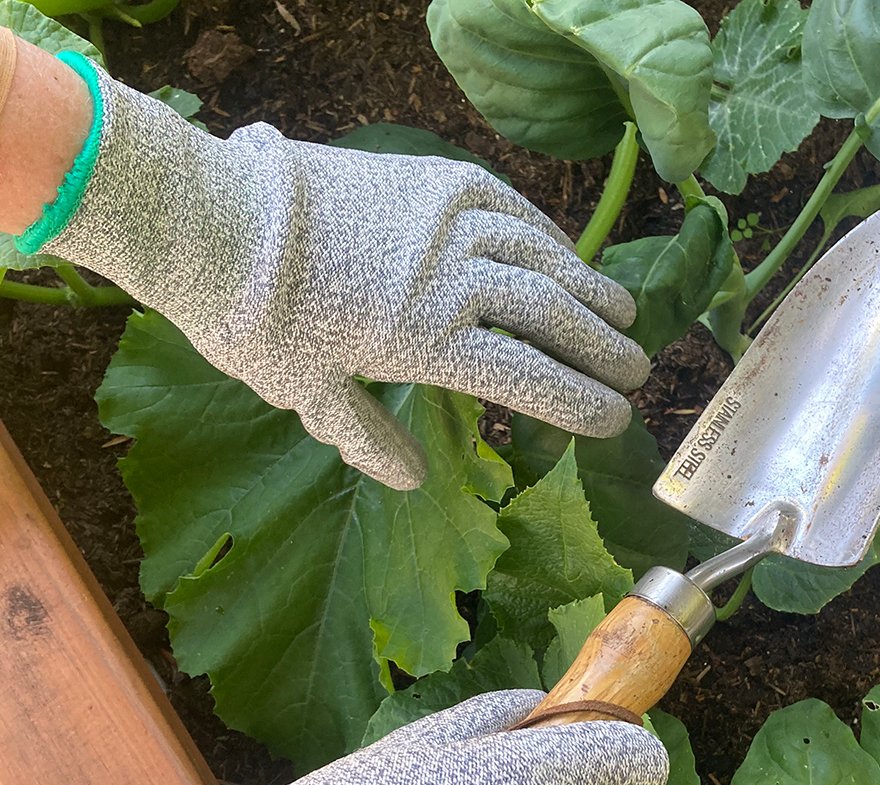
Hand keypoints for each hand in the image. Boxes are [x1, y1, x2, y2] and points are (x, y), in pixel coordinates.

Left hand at [31, 55, 649, 487]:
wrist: (212, 218)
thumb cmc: (254, 319)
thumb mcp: (306, 392)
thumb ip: (364, 436)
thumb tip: (410, 478)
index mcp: (429, 342)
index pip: (530, 379)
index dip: (581, 402)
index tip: (616, 418)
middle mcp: (454, 280)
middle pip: (553, 317)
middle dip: (603, 347)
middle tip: (637, 369)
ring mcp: (450, 222)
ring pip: (544, 257)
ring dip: (589, 288)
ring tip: (622, 311)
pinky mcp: (436, 180)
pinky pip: (511, 206)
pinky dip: (547, 234)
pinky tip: (564, 253)